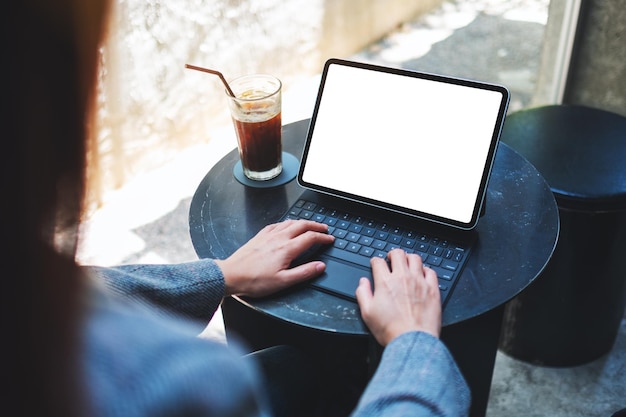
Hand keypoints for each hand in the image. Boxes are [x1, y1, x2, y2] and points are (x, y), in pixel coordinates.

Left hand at [215, 220, 334, 297]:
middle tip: (324, 229)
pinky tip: (286, 225)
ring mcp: (268, 235)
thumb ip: (304, 272)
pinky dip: (287, 223)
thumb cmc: (254, 280)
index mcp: (287, 249)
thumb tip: (320, 266)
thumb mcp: (283, 282)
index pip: (311, 238)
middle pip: (302, 225)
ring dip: (303, 222)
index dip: (323, 238)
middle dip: (316, 226)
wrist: (231, 275)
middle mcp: (279, 238)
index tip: (330, 239)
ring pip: (290, 222)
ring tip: (310, 225)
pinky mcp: (259, 236)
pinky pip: (277, 224)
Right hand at [355, 249, 441, 345]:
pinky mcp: (433, 289)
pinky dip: (425, 270)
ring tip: (407, 263)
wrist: (412, 340)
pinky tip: (422, 274)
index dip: (375, 261)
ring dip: (409, 258)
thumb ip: (363, 294)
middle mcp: (402, 278)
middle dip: (392, 254)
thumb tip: (363, 283)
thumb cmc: (391, 330)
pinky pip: (431, 271)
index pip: (378, 262)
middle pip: (398, 254)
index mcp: (385, 282)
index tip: (376, 264)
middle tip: (391, 259)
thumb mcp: (367, 313)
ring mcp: (419, 282)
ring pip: (415, 258)